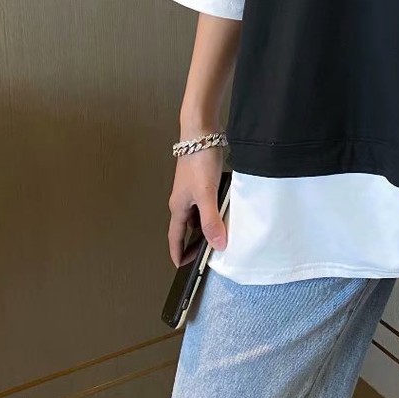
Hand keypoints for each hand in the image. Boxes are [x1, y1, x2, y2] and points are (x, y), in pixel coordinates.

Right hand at [167, 146, 226, 265]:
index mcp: (179, 207)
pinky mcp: (200, 180)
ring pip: (195, 214)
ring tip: (218, 234)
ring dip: (203, 226)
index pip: (175, 236)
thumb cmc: (199, 162)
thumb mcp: (206, 194)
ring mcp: (191, 189)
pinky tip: (223, 209)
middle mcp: (182, 200)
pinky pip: (204, 202)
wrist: (201, 133)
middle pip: (185, 227)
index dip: (178, 252)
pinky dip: (210, 210)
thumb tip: (217, 245)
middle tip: (204, 253)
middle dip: (192, 242)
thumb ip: (211, 220)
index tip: (181, 265)